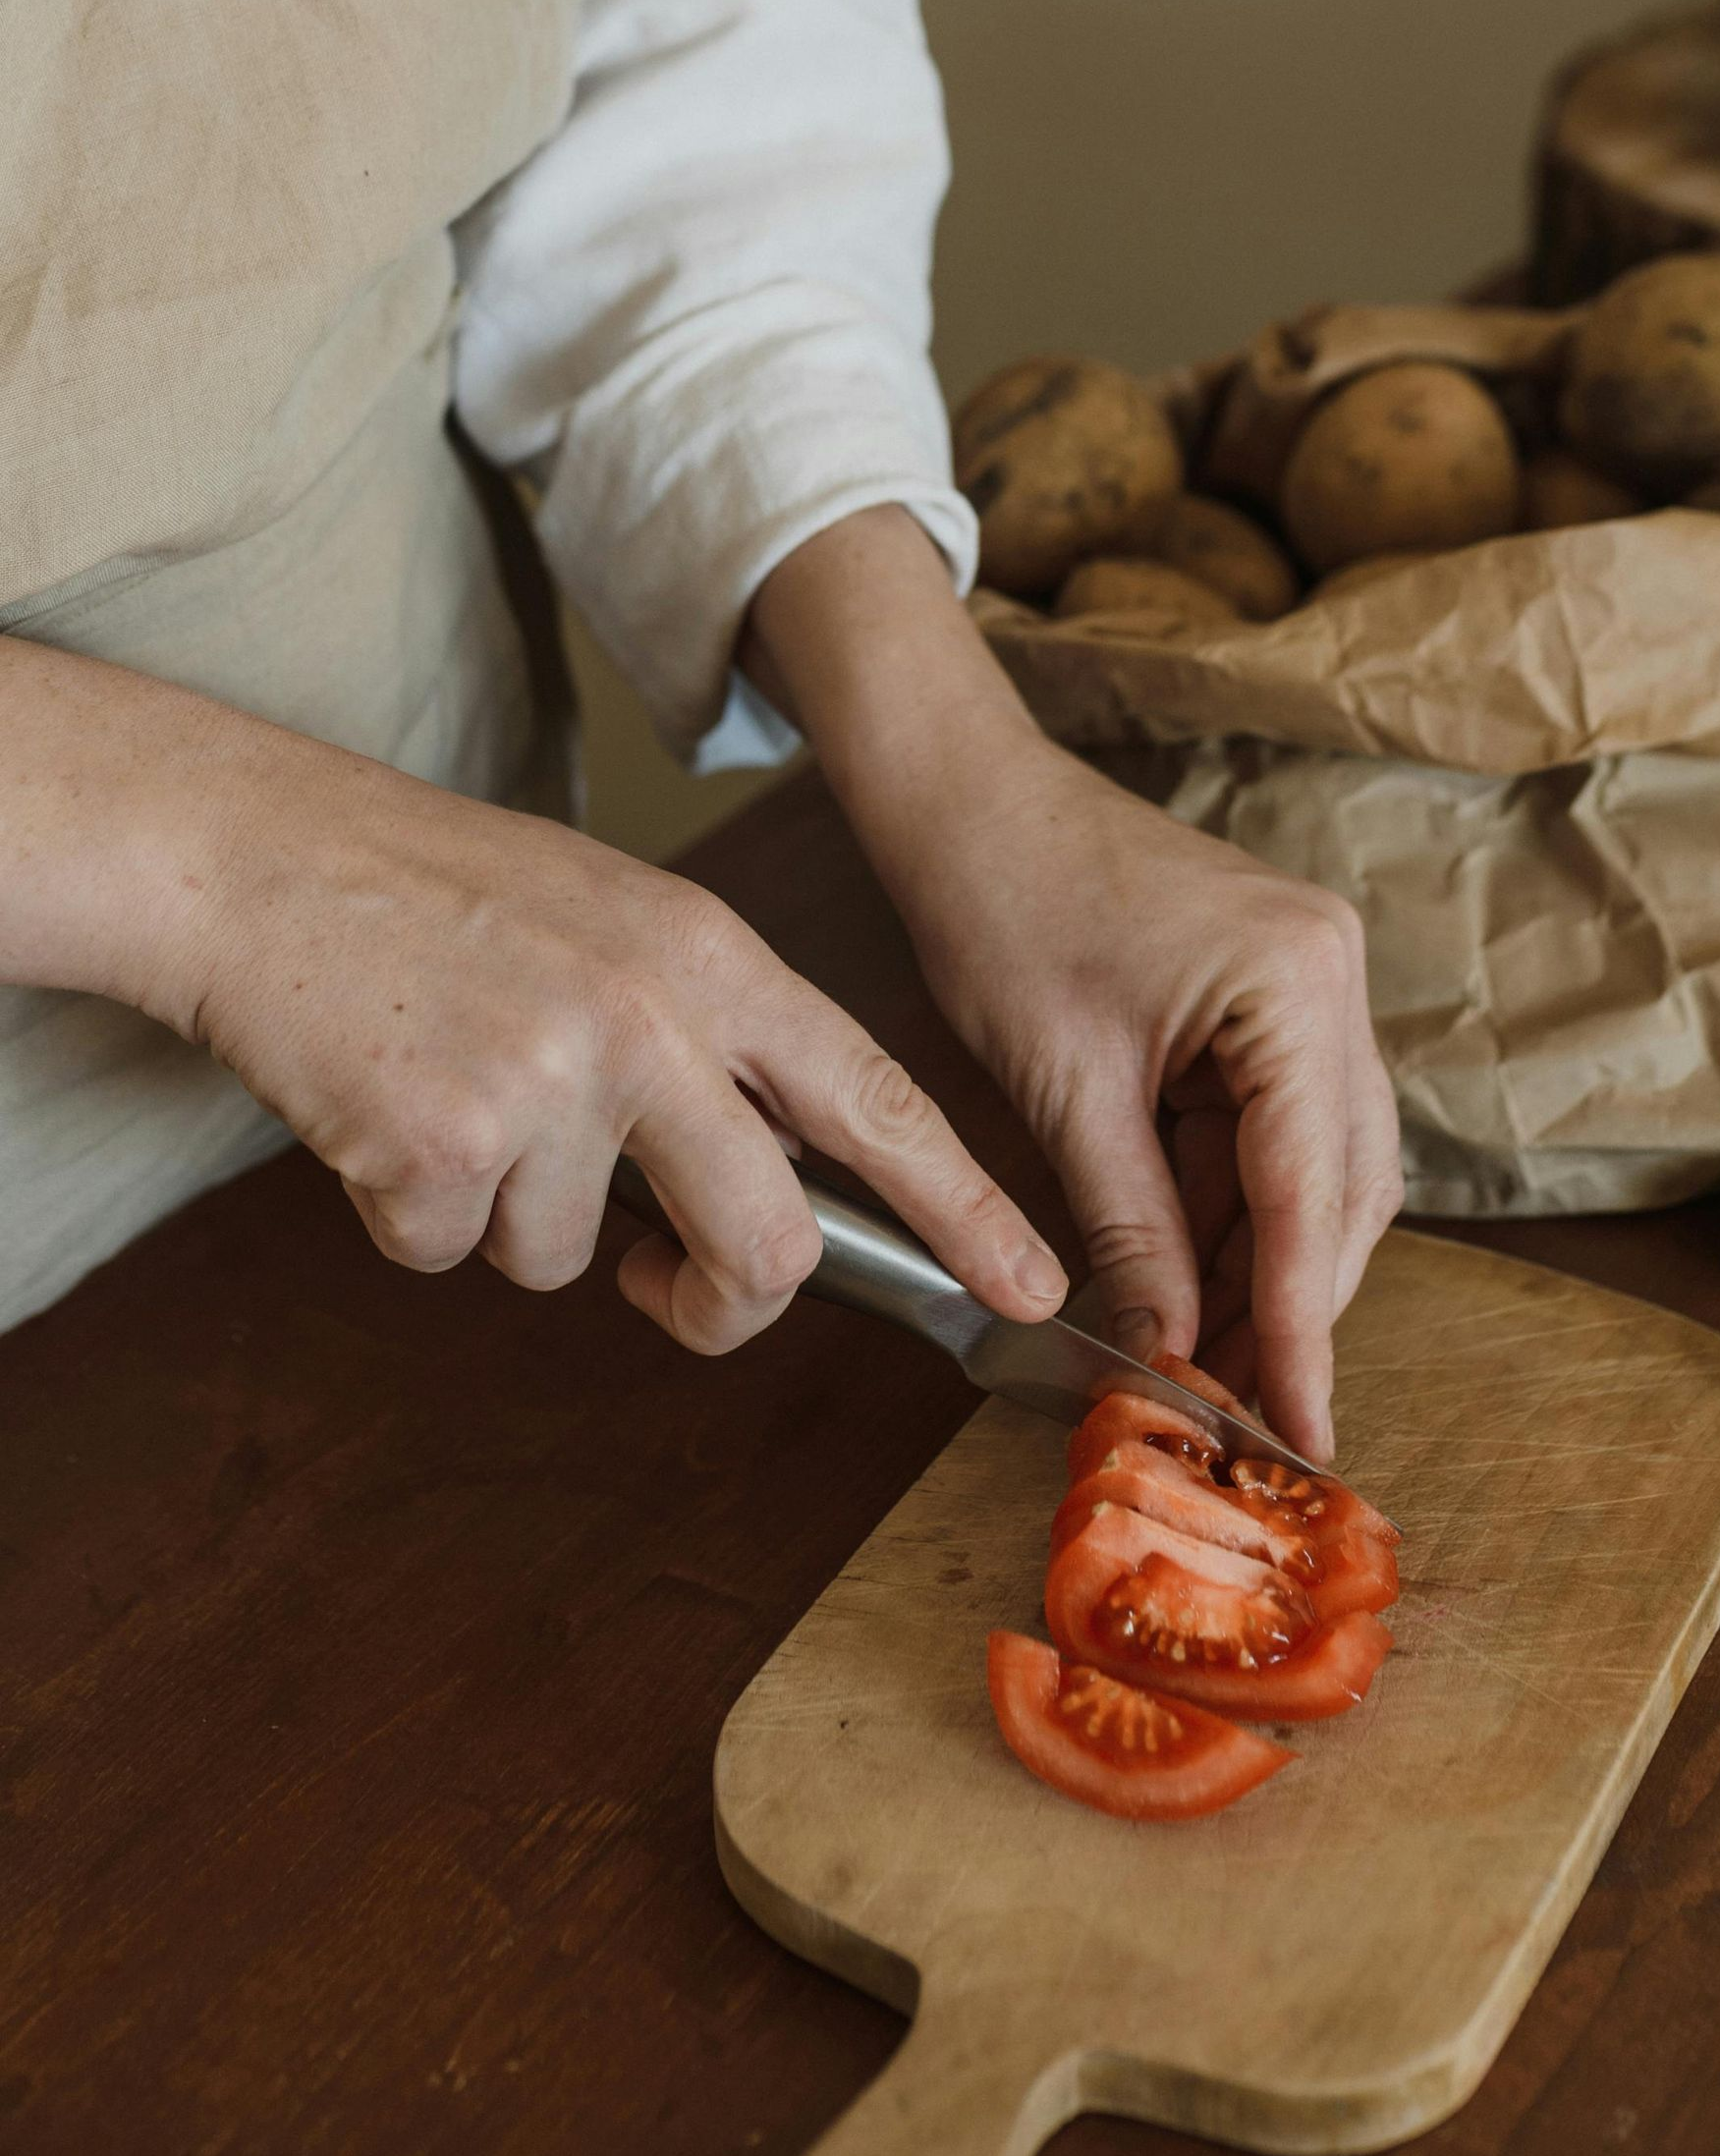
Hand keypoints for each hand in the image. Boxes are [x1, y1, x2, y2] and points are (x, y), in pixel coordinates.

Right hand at [0, 643, 1067, 1349]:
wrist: (253, 852)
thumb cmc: (433, 896)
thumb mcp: (615, 926)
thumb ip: (706, 1046)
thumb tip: (768, 1204)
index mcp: (710, 957)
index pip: (875, 1100)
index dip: (966, 1205)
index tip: (1029, 1287)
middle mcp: (652, 1015)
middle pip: (767, 1248)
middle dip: (716, 1303)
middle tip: (655, 1282)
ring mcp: (549, 1076)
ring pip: (573, 1262)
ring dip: (509, 1220)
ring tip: (451, 1100)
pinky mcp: (441, 1138)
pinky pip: (454, 1255)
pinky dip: (412, 1216)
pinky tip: (381, 1112)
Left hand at [747, 508, 1399, 1460]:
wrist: (968, 800)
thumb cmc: (1001, 907)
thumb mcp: (1064, 1090)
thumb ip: (1131, 1229)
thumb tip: (1168, 1353)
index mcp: (1296, 984)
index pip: (1314, 1191)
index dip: (1304, 1326)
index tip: (1299, 1429)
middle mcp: (1332, 979)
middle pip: (1342, 1188)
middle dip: (1290, 1303)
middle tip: (1238, 1409)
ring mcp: (1311, 985)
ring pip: (1315, 1171)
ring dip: (1262, 1264)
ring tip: (1203, 1359)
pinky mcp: (1270, 1001)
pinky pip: (1271, 1132)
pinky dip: (1232, 1209)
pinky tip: (1188, 1276)